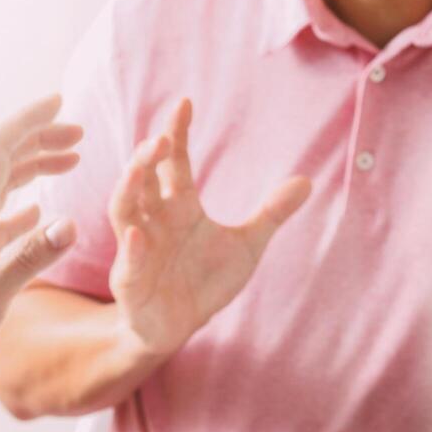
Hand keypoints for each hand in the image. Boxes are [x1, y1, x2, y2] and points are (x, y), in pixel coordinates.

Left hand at [0, 95, 82, 364]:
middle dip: (41, 138)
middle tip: (79, 133)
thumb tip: (71, 224)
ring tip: (71, 161)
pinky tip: (39, 210)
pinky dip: (24, 202)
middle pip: (4, 158)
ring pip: (4, 182)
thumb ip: (31, 257)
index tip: (59, 102)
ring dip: (36, 165)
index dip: (29, 120)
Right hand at [108, 99, 311, 357]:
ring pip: (123, 212)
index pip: (173, 163)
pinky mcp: (130, 283)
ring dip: (127, 190)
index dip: (176, 134)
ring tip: (137, 169)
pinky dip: (131, 251)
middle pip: (142, 180)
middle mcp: (152, 221)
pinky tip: (138, 237)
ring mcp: (136, 250)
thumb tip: (307, 181)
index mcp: (178, 206)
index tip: (185, 104)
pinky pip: (127, 265)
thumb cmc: (205, 281)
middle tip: (159, 139)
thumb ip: (271, 214)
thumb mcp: (246, 245)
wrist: (180, 327)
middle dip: (147, 158)